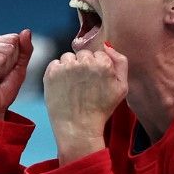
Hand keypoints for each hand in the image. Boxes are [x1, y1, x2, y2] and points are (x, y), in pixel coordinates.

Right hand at [0, 29, 33, 119]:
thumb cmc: (0, 93)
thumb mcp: (17, 69)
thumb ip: (24, 50)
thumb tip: (26, 31)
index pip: (13, 38)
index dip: (14, 59)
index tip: (1, 74)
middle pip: (12, 41)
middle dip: (10, 63)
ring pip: (7, 49)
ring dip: (5, 68)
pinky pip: (0, 57)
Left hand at [43, 44, 127, 164]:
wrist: (79, 128)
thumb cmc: (101, 109)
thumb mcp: (122, 87)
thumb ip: (120, 62)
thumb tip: (107, 45)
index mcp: (103, 63)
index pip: (98, 54)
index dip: (96, 68)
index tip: (95, 81)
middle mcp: (84, 62)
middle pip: (83, 54)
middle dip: (83, 66)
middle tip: (83, 85)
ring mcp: (66, 67)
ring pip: (68, 58)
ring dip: (69, 68)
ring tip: (72, 87)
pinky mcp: (51, 73)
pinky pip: (54, 64)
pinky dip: (57, 73)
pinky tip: (62, 87)